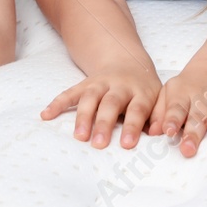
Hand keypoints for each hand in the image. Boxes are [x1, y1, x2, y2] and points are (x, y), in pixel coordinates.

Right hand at [41, 62, 160, 148]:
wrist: (128, 62)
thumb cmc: (144, 90)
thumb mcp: (158, 99)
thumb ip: (159, 116)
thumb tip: (160, 134)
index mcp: (141, 92)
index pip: (137, 109)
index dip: (132, 126)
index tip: (126, 145)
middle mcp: (120, 86)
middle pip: (111, 103)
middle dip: (104, 123)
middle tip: (99, 144)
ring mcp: (101, 83)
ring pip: (90, 97)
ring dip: (83, 116)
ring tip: (78, 136)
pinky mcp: (85, 84)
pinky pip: (70, 92)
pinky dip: (57, 103)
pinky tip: (46, 115)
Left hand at [148, 67, 206, 157]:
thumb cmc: (186, 89)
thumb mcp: (169, 94)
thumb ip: (160, 113)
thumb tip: (152, 132)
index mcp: (181, 94)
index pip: (176, 108)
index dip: (171, 119)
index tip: (167, 131)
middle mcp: (201, 97)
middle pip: (197, 115)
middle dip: (193, 132)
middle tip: (188, 149)